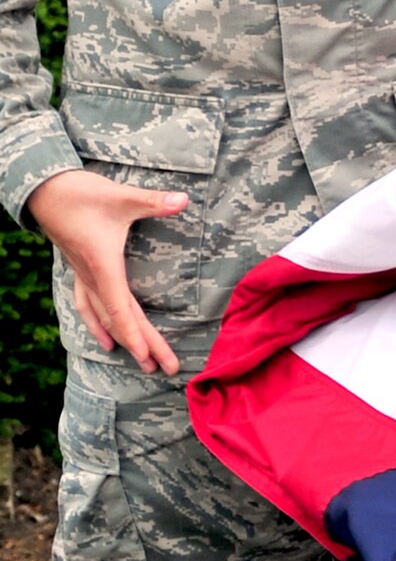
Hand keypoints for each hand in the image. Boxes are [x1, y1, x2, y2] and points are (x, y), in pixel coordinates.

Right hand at [27, 168, 187, 374]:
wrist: (46, 191)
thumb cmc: (83, 195)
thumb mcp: (122, 197)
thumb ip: (153, 202)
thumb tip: (184, 200)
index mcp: (104, 268)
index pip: (123, 310)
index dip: (137, 336)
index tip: (151, 358)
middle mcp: (93, 278)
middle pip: (120, 320)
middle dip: (143, 345)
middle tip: (166, 369)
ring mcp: (84, 276)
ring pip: (104, 317)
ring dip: (123, 339)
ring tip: (141, 362)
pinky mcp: (80, 269)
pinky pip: (88, 305)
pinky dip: (98, 323)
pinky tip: (105, 338)